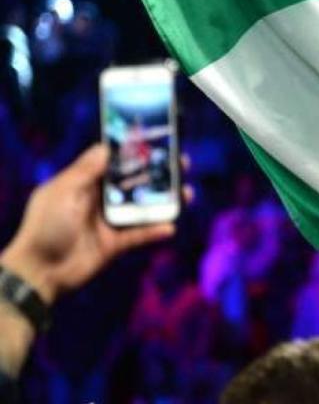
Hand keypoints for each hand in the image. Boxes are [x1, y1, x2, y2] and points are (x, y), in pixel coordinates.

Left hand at [0, 144, 177, 303]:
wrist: (39, 271)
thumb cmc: (45, 226)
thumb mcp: (62, 192)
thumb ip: (85, 171)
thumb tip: (106, 147)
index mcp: (84, 184)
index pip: (113, 163)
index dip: (134, 152)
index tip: (156, 140)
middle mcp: (99, 200)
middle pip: (134, 183)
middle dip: (158, 173)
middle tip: (181, 163)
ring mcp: (108, 222)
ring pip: (142, 208)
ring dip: (165, 201)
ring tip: (186, 193)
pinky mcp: (115, 244)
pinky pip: (139, 235)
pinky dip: (155, 231)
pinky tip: (170, 226)